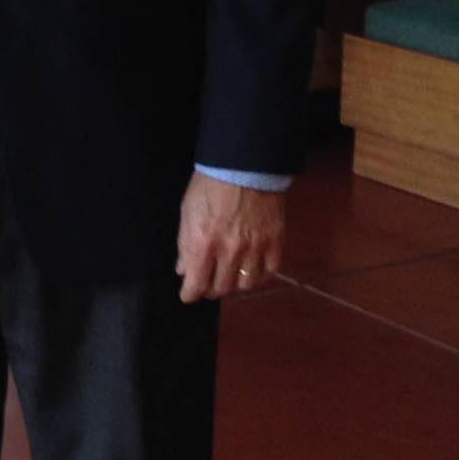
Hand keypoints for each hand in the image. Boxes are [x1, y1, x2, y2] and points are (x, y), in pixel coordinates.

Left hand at [176, 172, 283, 303]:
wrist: (244, 165)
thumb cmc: (209, 186)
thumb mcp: (187, 213)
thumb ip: (185, 244)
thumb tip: (183, 269)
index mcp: (202, 243)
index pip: (195, 285)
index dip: (190, 294)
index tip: (189, 294)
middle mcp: (228, 251)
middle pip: (221, 288)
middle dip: (210, 290)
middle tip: (208, 284)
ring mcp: (254, 248)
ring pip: (245, 285)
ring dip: (235, 284)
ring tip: (230, 277)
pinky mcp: (275, 241)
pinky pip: (269, 271)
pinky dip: (259, 276)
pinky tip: (252, 271)